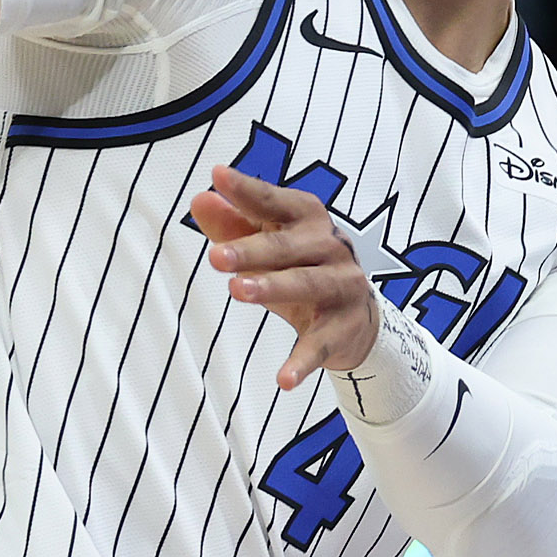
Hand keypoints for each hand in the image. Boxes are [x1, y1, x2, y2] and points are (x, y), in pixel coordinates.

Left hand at [190, 168, 379, 387]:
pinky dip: (302, 362)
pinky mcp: (343, 328)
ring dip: (272, 287)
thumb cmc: (302, 269)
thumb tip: (199, 199)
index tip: (217, 176)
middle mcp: (331, 247)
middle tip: (215, 256)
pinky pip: (319, 345)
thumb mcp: (269, 247)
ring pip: (305, 285)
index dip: (248, 190)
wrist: (357, 319)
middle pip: (287, 247)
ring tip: (237, 291)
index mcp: (308, 220)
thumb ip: (234, 224)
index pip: (275, 202)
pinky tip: (284, 380)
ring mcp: (342, 286)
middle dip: (252, 250)